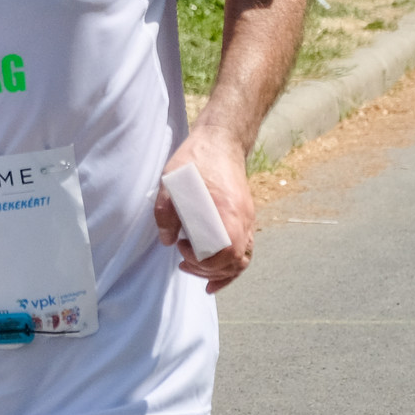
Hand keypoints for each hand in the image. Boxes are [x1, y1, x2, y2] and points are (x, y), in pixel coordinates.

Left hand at [153, 126, 254, 293]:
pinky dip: (231, 266)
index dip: (202, 260)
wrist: (220, 141)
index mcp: (227, 213)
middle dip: (206, 270)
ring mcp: (247, 220)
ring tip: (198, 274)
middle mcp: (243, 220)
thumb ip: (166, 214)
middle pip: (233, 262)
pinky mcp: (245, 218)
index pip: (224, 254)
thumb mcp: (171, 183)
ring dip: (220, 272)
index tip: (182, 247)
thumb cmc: (195, 160)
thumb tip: (167, 241)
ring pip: (242, 260)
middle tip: (182, 263)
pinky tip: (216, 272)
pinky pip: (245, 250)